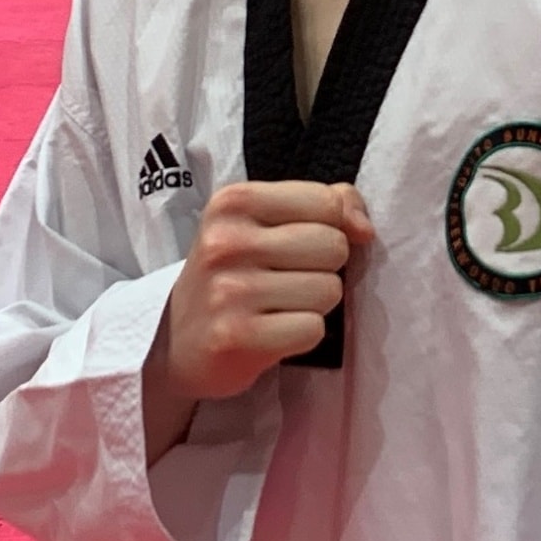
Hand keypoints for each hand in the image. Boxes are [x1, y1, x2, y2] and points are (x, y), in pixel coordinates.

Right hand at [142, 180, 373, 456]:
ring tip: (278, 306)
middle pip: (333, 246)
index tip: (302, 243)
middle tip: (286, 279)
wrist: (175, 339)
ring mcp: (228, 291)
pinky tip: (271, 331)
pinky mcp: (236, 338)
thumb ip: (327, 204)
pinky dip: (302, 334)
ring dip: (314, 303)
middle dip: (323, 267)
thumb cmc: (234, 270)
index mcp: (234, 201)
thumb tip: (365, 228)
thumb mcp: (267, 220)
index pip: (327, 201)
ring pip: (329, 290)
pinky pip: (313, 329)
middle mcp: (226, 241)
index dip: (330, 226)